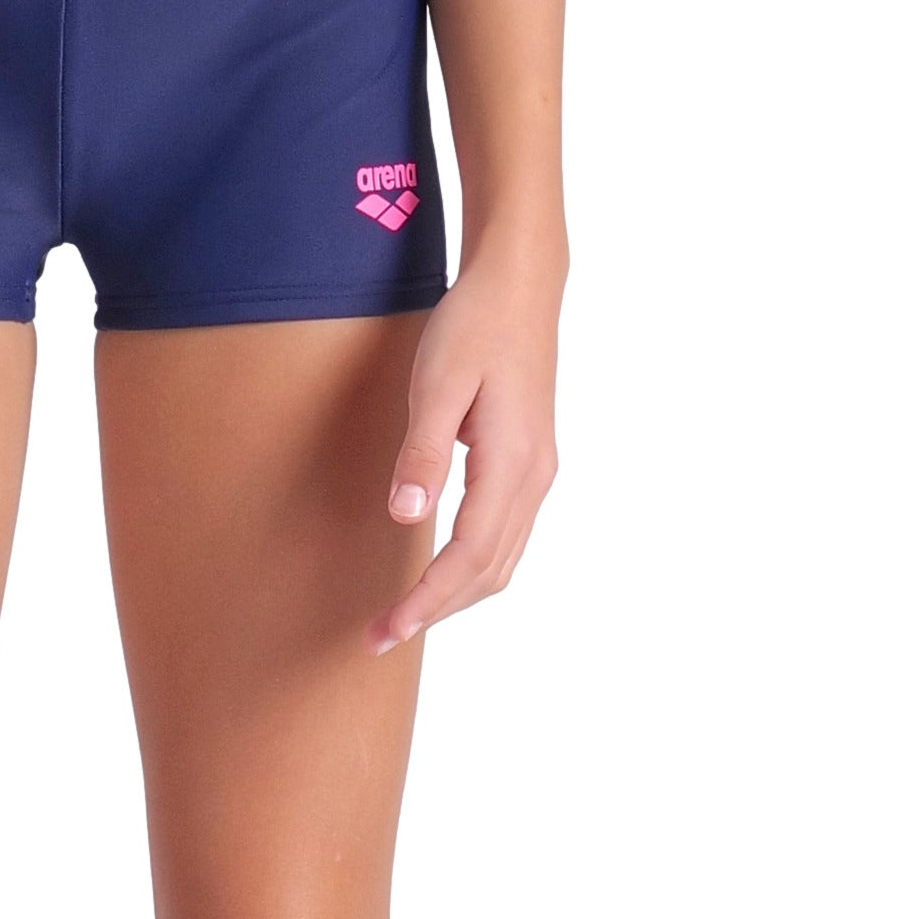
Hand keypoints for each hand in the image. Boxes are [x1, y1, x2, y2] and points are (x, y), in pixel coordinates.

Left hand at [367, 240, 561, 652]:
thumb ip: (424, 451)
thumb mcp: (438, 381)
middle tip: (382, 634)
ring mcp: (537, 471)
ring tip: (408, 612)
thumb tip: (406, 517)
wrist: (519, 284)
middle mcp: (534, 477)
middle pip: (490, 571)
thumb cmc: (474, 325)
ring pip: (503, 558)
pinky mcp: (530, 460)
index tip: (389, 628)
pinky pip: (506, 534)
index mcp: (512, 463)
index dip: (428, 599)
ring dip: (457, 593)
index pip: (469, 555)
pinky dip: (475, 565)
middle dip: (437, 609)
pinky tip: (443, 566)